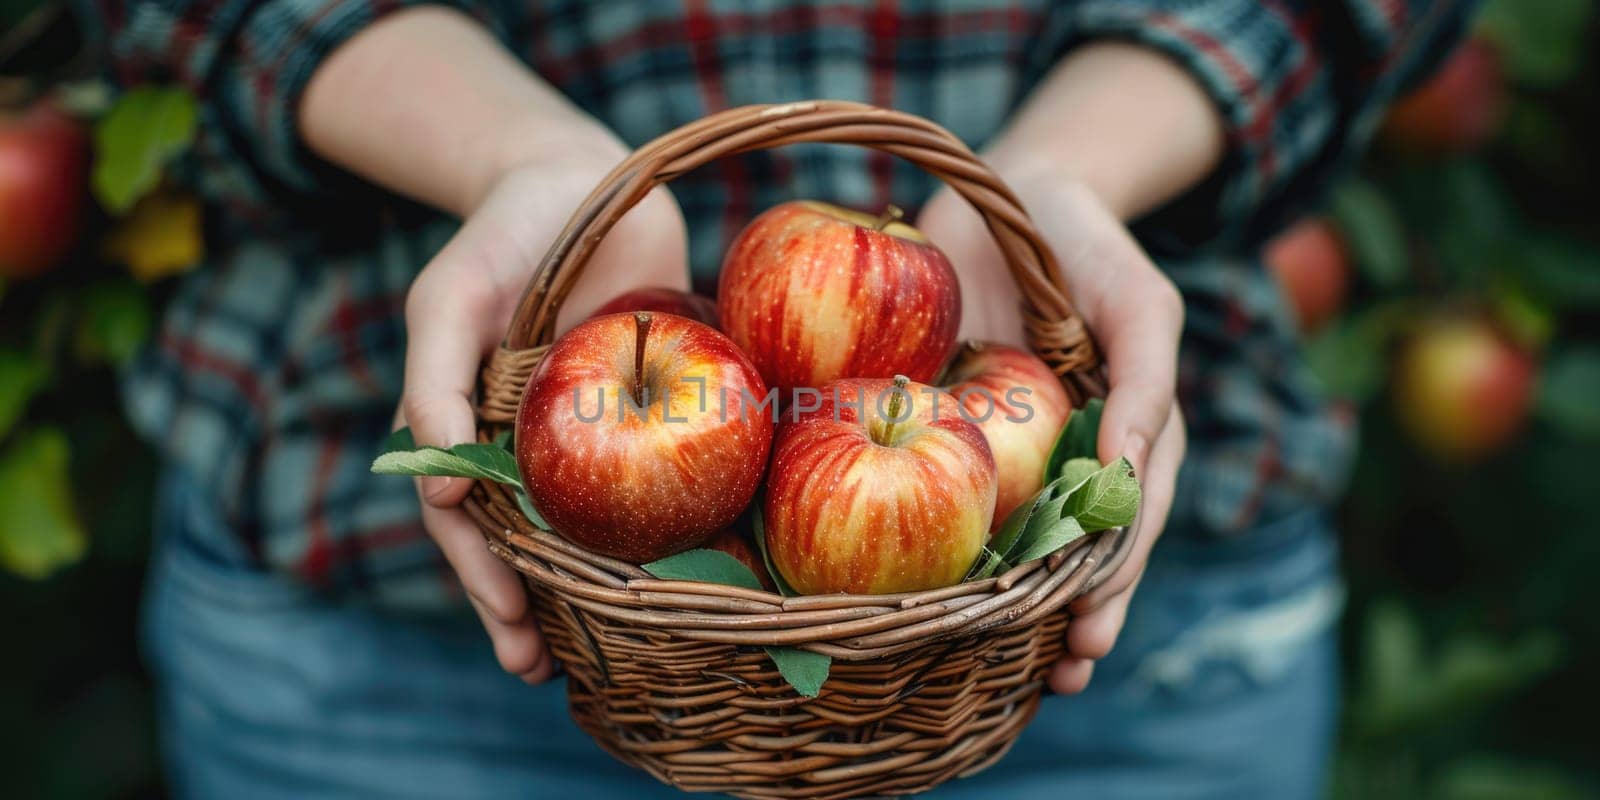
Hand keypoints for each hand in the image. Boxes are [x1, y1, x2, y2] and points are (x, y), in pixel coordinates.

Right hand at [400, 154, 687, 682]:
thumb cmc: (504, 236)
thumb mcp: (451, 298)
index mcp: (477, 431)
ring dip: (597, 588)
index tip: (516, 629)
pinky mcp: (656, 409)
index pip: (471, 524)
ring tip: (613, 652)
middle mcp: (533, 444)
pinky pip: (661, 472)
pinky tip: (694, 568)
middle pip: (528, 542)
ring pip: (593, 524)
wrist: (586, 177)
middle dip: (531, 609)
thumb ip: (436, 381)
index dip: (486, 580)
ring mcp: (595, 433)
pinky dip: (670, 523)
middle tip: (543, 671)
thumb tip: (443, 494)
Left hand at [917, 177, 1186, 693]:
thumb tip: (1128, 468)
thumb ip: (1144, 378)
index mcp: (1128, 431)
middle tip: (1065, 670)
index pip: (1130, 519)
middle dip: (1078, 612)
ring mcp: (1018, 447)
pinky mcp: (958, 429)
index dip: (1115, 574)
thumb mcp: (1135, 298)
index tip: (1088, 624)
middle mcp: (1075, 451)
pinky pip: (955, 493)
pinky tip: (932, 593)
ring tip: (1024, 669)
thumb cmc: (1084, 241)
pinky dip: (951, 545)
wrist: (1007, 191)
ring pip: (1023, 537)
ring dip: (1023, 603)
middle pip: (1084, 547)